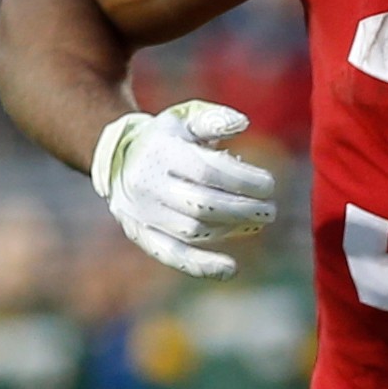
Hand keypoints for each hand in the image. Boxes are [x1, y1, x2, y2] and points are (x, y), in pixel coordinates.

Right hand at [92, 101, 276, 277]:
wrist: (117, 159)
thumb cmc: (164, 138)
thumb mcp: (184, 119)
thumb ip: (212, 119)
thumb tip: (242, 123)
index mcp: (159, 152)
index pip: (206, 171)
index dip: (242, 180)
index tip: (269, 184)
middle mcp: (147, 184)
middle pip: (202, 204)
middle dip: (242, 209)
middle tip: (270, 209)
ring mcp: (142, 212)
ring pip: (192, 230)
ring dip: (230, 229)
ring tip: (255, 222)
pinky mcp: (140, 234)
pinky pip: (171, 254)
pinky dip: (201, 265)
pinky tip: (229, 269)